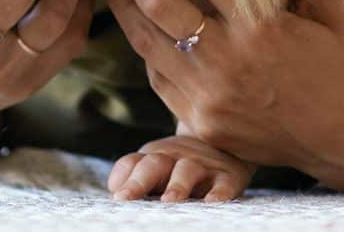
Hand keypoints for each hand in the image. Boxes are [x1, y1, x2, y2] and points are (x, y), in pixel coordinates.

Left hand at [99, 0, 343, 188]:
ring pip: (144, 40)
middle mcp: (228, 60)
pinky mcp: (199, 121)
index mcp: (262, 26)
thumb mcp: (328, 6)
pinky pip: (157, 75)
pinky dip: (144, 44)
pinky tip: (135, 20)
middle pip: (156, 1)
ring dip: (119, 0)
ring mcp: (208, 95)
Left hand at [107, 135, 254, 201]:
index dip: (123, 178)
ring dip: (176, 186)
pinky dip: (218, 193)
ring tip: (168, 201)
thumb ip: (134, 175)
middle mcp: (174, 158)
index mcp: (153, 158)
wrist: (227, 141)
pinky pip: (223, 184)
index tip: (117, 196)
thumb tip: (115, 189)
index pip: (132, 164)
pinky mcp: (228, 177)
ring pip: (186, 171)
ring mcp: (201, 166)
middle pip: (154, 164)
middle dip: (138, 181)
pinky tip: (212, 202)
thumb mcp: (156, 164)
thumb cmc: (181, 162)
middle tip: (126, 198)